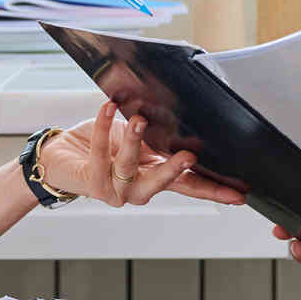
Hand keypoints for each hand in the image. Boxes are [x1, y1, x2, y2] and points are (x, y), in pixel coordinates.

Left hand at [36, 103, 246, 208]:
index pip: (191, 185)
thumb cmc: (102, 144)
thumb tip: (180, 107)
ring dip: (136, 141)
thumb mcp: (136, 136)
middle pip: (164, 184)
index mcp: (157, 176)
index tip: (239, 193)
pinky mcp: (92, 182)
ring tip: (141, 120)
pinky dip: (104, 127)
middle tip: (190, 158)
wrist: (61, 156)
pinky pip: (100, 153)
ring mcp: (116, 189)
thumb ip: (156, 131)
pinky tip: (107, 108)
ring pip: (130, 166)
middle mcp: (139, 188)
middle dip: (176, 170)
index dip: (215, 189)